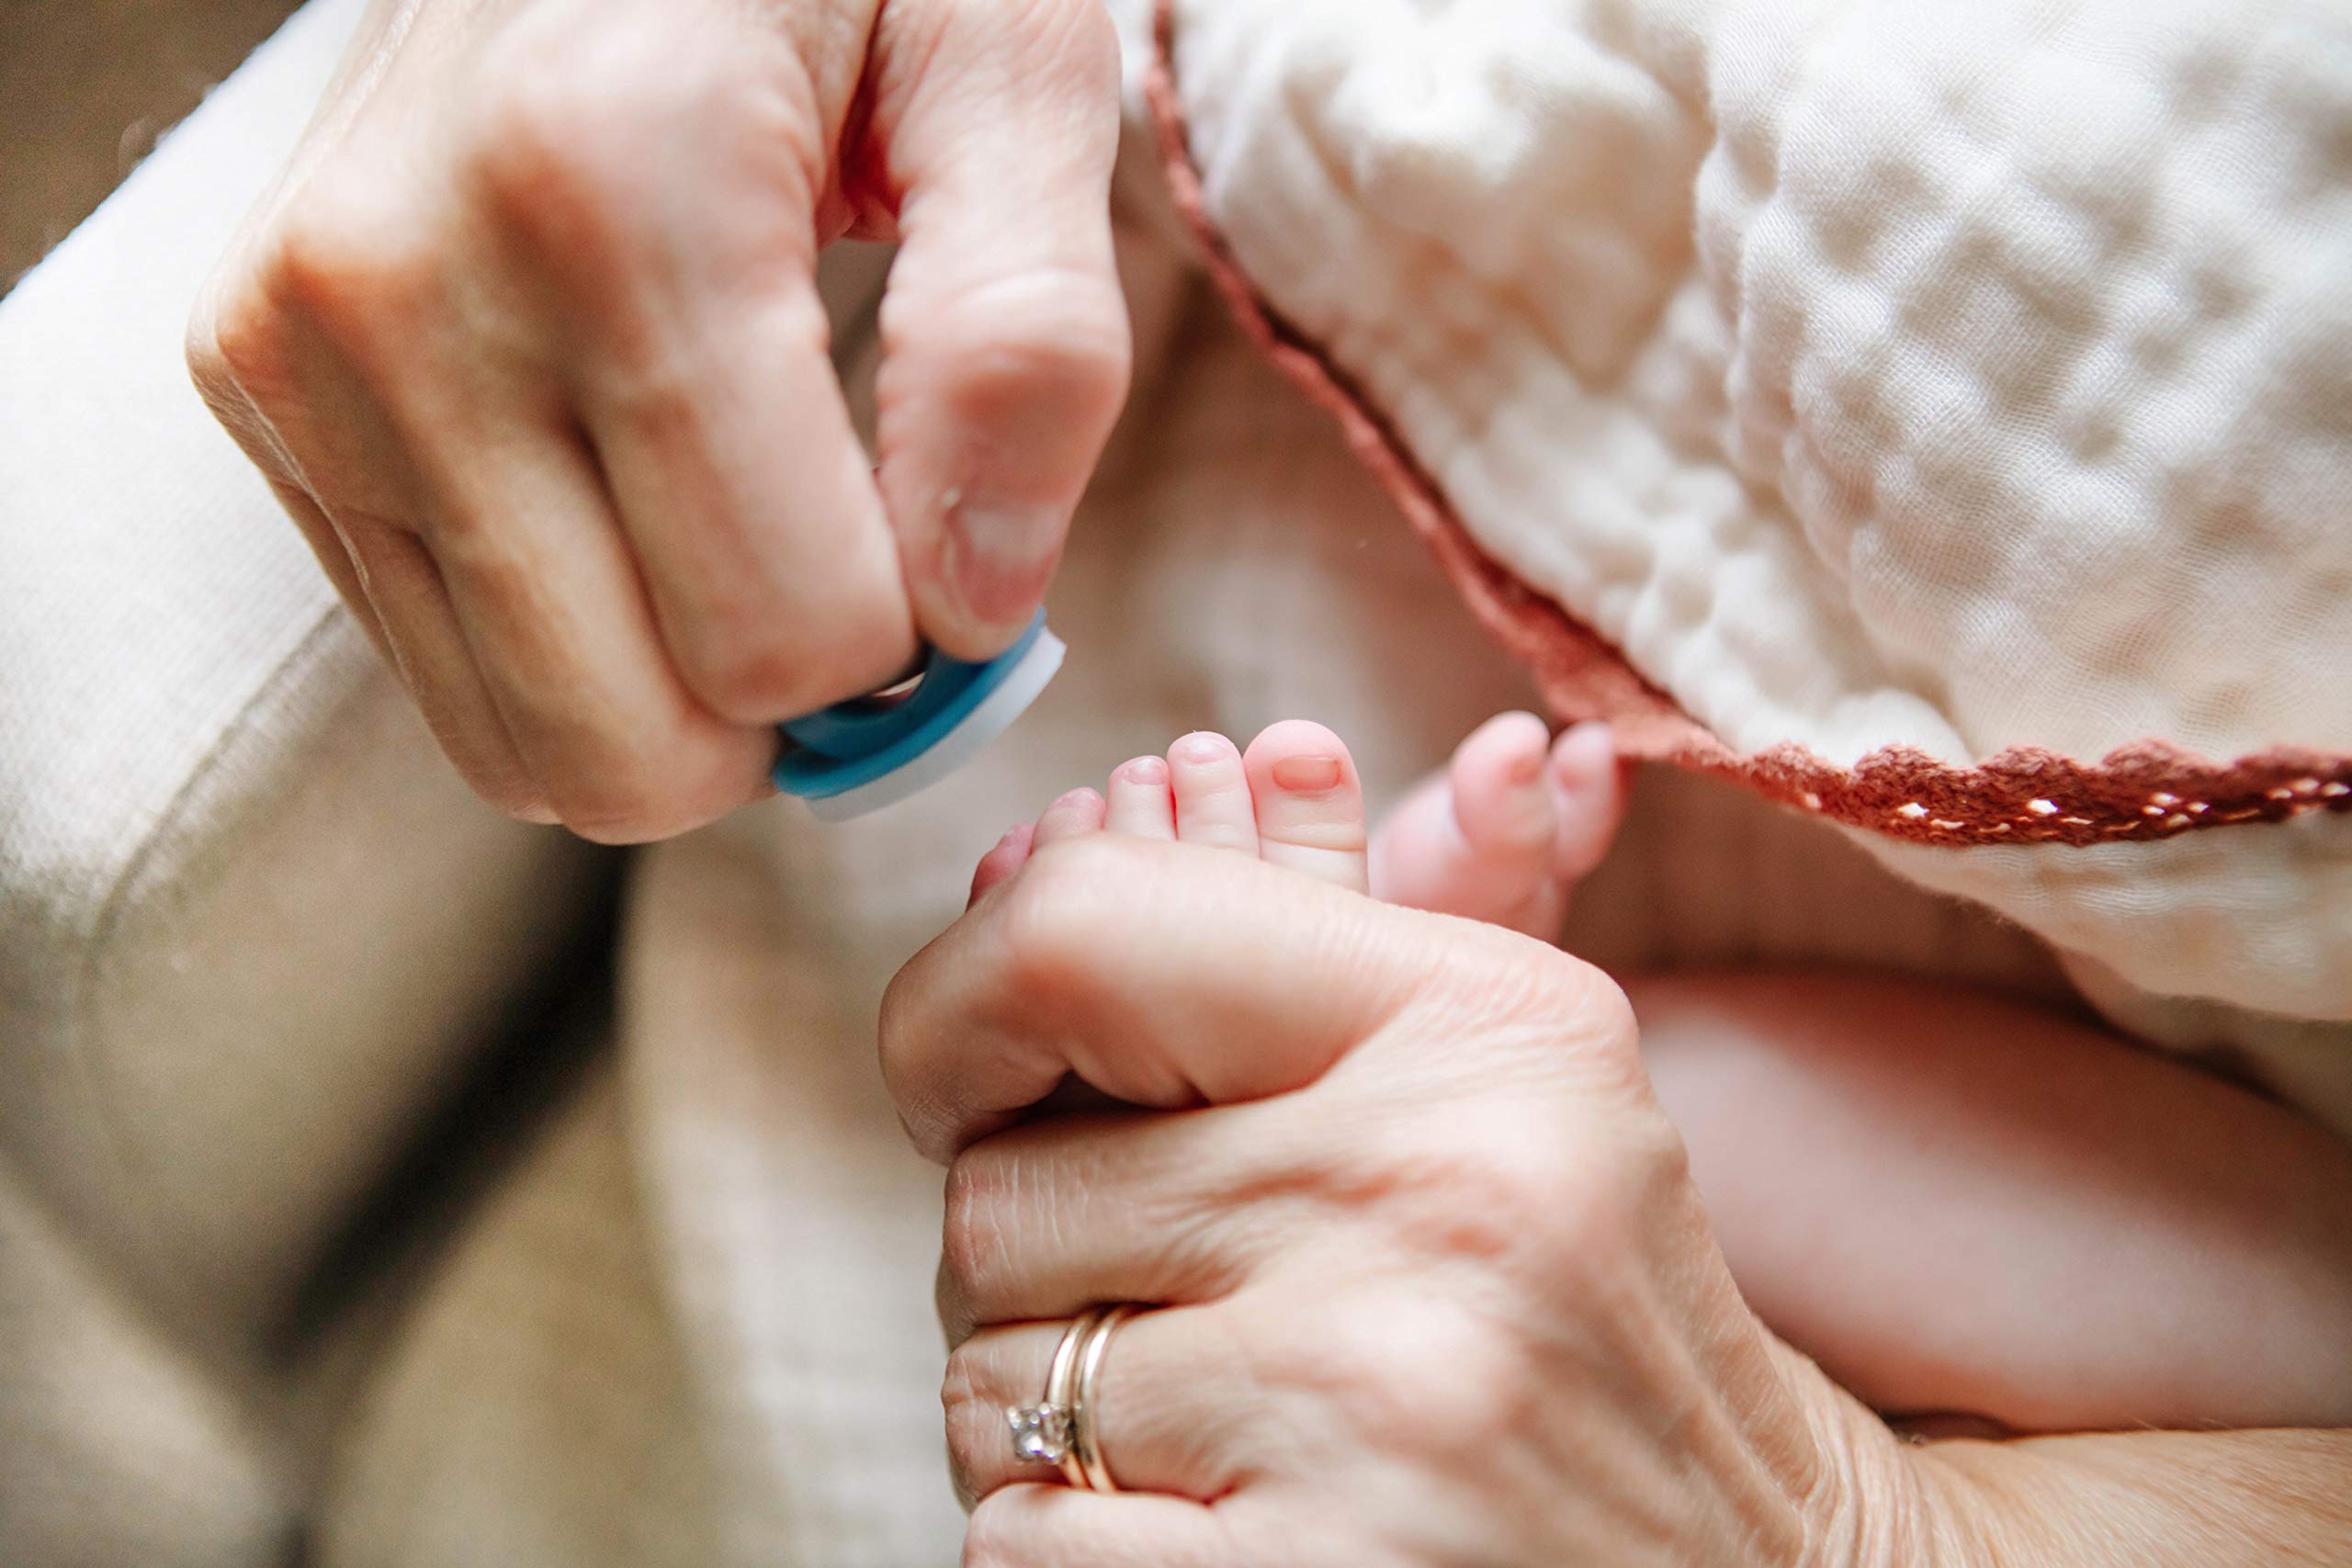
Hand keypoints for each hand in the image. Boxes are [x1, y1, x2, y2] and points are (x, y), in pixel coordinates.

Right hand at [189, 0, 1129, 840]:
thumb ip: (1028, 345)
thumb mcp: (1008, 72)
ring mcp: (299, 348)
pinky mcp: (256, 387)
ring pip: (525, 747)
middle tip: (858, 555)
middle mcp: (406, 287)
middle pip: (636, 746)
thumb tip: (971, 619)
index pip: (788, 634)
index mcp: (616, 195)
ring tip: (751, 524)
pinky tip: (636, 498)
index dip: (917, 629)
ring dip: (680, 695)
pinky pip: (445, 673)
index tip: (941, 516)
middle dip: (789, 701)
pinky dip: (574, 644)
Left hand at [882, 834, 1928, 1564]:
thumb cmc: (1573, 1312)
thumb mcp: (1505, 1077)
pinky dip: (1062, 1544)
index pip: (1084, 934)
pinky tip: (1201, 1526)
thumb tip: (1012, 863)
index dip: (959, 1005)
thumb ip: (1285, 949)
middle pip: (1001, 1193)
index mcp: (1477, 1024)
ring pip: (990, 1379)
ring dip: (1047, 1415)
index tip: (963, 1082)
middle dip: (1038, 1265)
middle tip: (1162, 1304)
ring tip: (1209, 1422)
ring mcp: (1381, 1402)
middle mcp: (1437, 1192)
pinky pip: (1016, 1539)